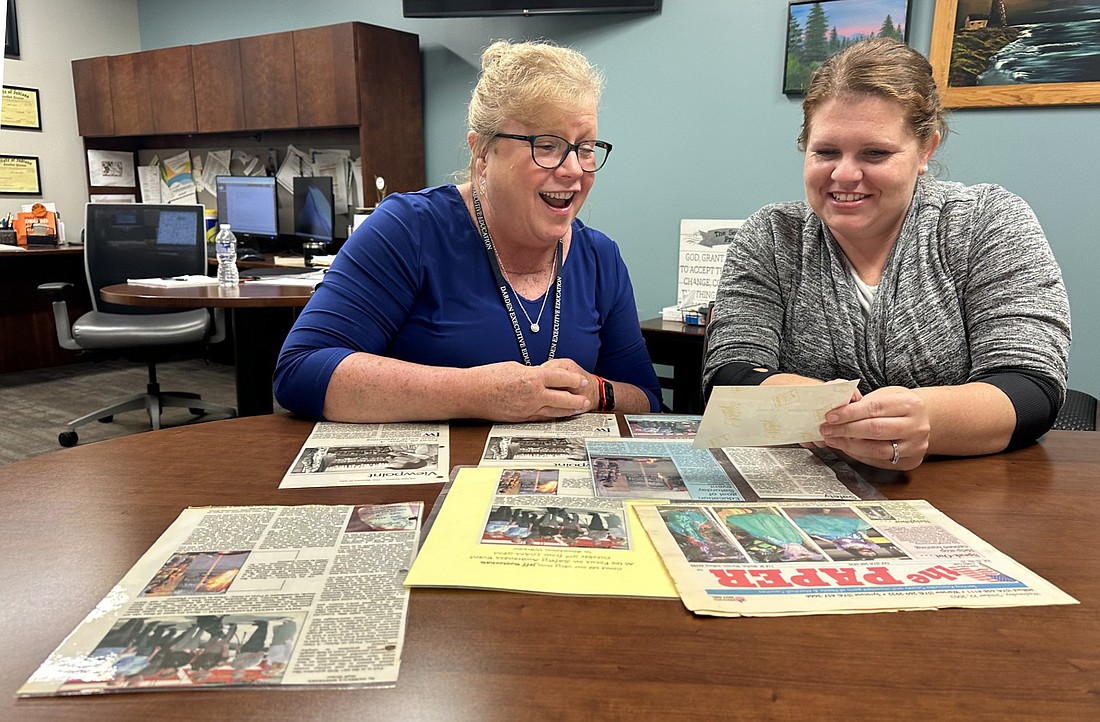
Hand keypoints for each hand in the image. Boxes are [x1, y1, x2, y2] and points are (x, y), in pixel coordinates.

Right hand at [471, 359, 592, 421]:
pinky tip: (557, 416)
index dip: (574, 380)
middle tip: (586, 399)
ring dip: (568, 411)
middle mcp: (534, 396)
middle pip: (563, 399)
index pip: (561, 378)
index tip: (581, 381)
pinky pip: (541, 418)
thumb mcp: (515, 367)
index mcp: (533, 378)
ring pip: (554, 412)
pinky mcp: (521, 419)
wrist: (471, 393)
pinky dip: (552, 416)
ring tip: (577, 409)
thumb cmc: (488, 377)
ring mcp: (528, 410)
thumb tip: (541, 377)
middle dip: (577, 399)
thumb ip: (532, 373)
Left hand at [818, 386, 929, 469]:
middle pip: (875, 430)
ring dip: (849, 446)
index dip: (850, 413)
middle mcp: (917, 426)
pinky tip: (847, 448)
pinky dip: (860, 455)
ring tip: (833, 440)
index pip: (875, 408)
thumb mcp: (885, 395)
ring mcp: (916, 446)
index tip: (830, 416)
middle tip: (826, 430)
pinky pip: (880, 461)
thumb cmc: (898, 406)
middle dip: (846, 430)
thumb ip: (862, 402)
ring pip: (877, 450)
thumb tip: (834, 410)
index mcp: (910, 404)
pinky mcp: (911, 461)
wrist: (924, 420)